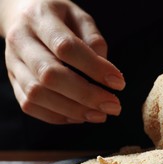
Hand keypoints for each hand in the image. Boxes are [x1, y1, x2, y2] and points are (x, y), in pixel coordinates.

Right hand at [0, 0, 125, 123]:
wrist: (23, 16)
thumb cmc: (60, 19)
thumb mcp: (80, 17)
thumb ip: (93, 40)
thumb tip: (106, 71)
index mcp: (39, 18)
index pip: (66, 47)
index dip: (94, 68)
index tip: (119, 82)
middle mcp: (20, 41)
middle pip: (49, 75)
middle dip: (86, 95)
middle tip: (113, 106)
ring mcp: (12, 63)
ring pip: (37, 94)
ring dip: (73, 110)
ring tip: (100, 115)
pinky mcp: (13, 82)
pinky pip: (30, 106)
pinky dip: (58, 116)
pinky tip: (80, 116)